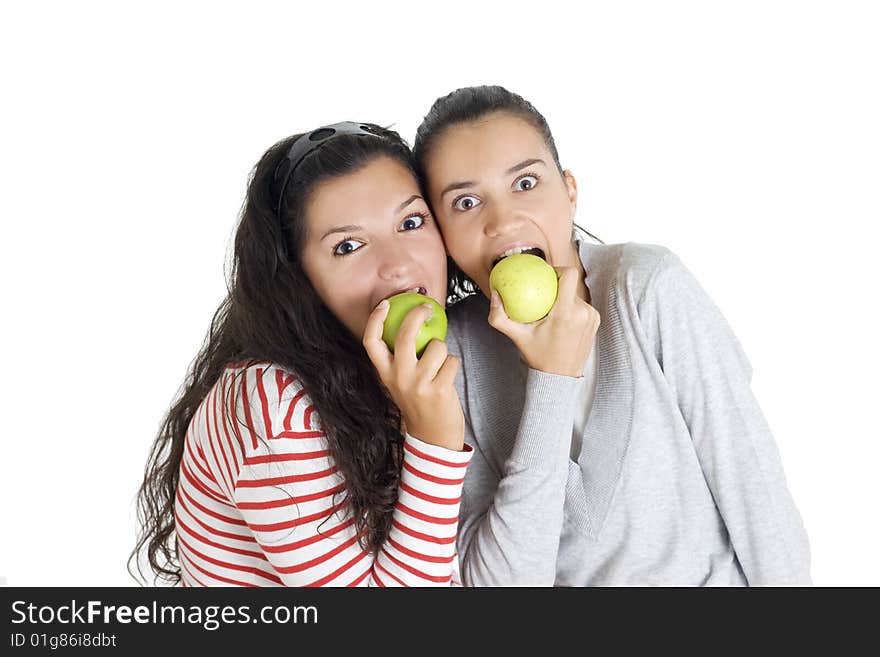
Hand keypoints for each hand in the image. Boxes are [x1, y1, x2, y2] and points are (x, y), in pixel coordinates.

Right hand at [363, 300, 464, 450]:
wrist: (432, 438)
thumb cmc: (418, 403)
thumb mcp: (401, 382)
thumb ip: (402, 358)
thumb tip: (413, 324)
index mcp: (385, 373)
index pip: (371, 342)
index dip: (375, 319)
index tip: (385, 304)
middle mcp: (399, 377)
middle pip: (405, 334)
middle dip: (418, 315)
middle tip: (426, 308)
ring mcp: (419, 384)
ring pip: (437, 346)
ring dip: (443, 350)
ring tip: (440, 365)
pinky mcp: (439, 389)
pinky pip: (452, 360)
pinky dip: (453, 364)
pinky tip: (447, 377)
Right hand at [488, 266, 599, 376]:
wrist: (561, 376)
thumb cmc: (540, 356)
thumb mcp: (517, 336)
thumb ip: (500, 317)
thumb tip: (495, 296)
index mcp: (565, 314)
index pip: (568, 275)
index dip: (558, 268)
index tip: (546, 275)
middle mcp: (583, 313)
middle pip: (570, 285)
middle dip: (556, 287)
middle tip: (543, 293)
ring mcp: (592, 317)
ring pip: (576, 295)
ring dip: (563, 298)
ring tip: (551, 308)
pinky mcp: (596, 320)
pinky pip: (582, 305)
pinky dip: (571, 307)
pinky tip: (560, 317)